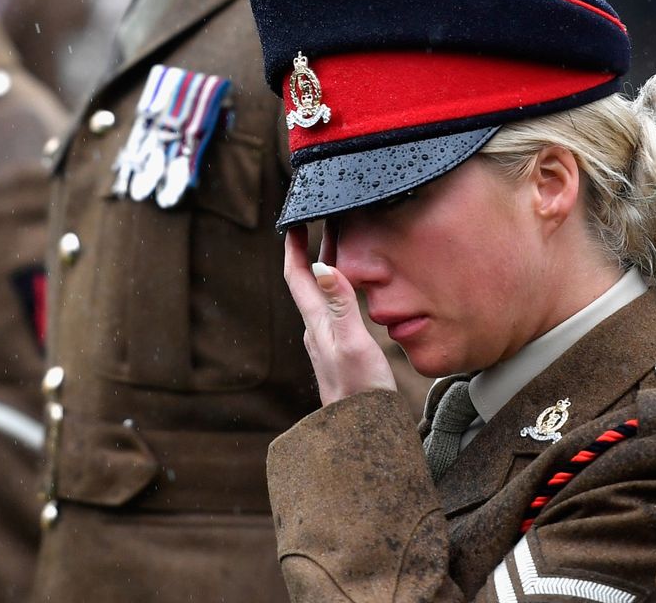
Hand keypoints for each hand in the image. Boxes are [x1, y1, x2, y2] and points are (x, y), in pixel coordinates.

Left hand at [282, 225, 396, 405]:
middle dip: (311, 250)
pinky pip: (334, 311)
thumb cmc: (360, 391)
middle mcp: (317, 330)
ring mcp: (327, 343)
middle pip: (307, 282)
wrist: (362, 434)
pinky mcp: (340, 353)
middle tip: (322, 223)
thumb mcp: (352, 343)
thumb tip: (320, 265)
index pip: (296, 277)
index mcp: (316, 323)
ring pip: (321, 296)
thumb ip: (339, 304)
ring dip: (325, 269)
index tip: (294, 221)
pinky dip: (339, 290)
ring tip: (340, 247)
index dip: (293, 248)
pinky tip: (352, 294)